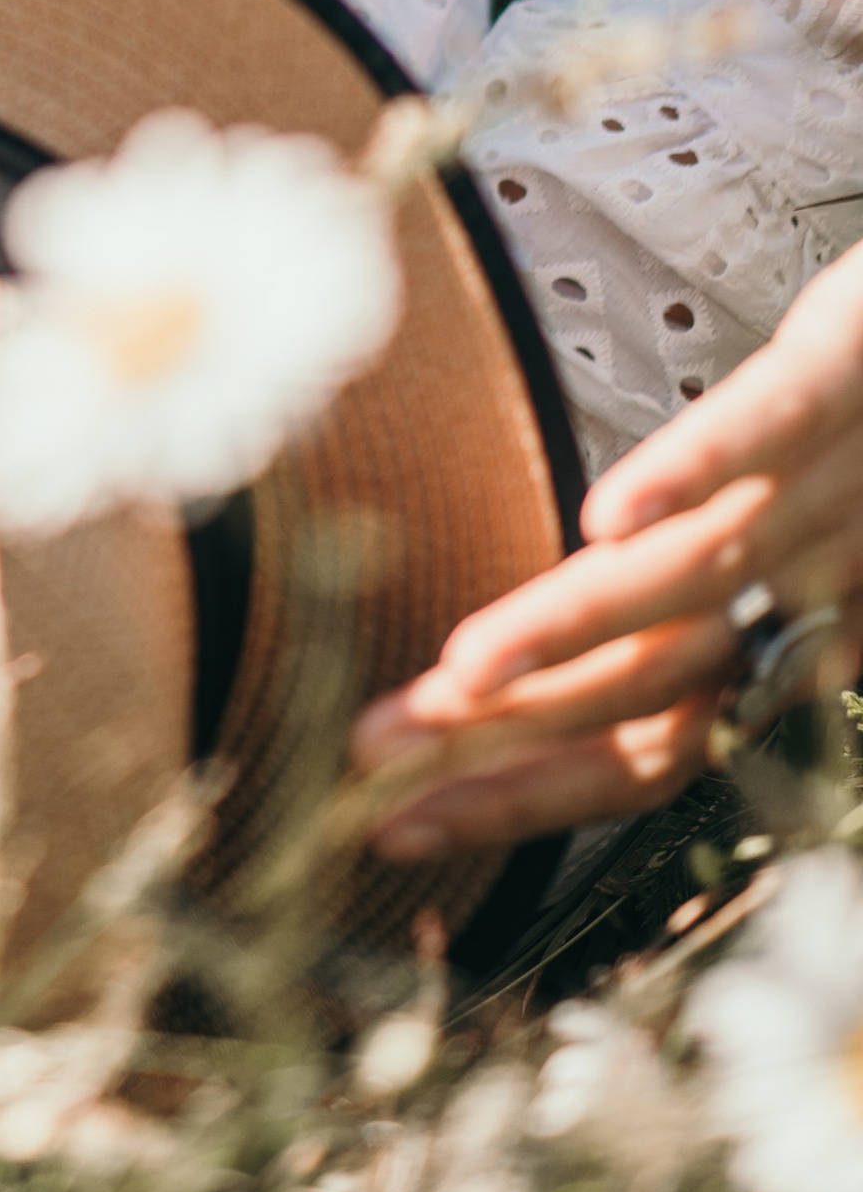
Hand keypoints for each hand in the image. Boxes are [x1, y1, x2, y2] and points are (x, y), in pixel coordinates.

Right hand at [350, 243, 862, 853]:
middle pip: (643, 685)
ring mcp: (827, 481)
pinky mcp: (841, 369)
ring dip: (567, 633)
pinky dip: (683, 475)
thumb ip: (732, 606)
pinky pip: (758, 428)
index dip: (524, 790)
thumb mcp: (832, 550)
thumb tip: (600, 657)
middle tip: (376, 765)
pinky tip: (602, 516)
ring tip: (459, 674)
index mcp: (798, 631)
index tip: (401, 822)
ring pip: (685, 577)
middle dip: (502, 737)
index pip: (645, 742)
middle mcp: (806, 580)